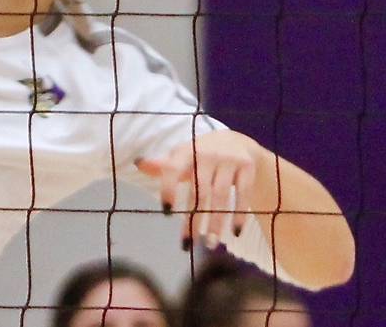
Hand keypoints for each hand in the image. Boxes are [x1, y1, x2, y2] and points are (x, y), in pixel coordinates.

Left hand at [136, 130, 260, 252]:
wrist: (237, 141)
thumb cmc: (201, 155)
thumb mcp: (182, 157)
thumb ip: (163, 165)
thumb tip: (138, 163)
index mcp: (186, 151)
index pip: (173, 169)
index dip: (169, 189)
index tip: (167, 213)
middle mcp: (207, 153)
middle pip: (199, 191)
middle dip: (194, 220)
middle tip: (188, 244)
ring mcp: (229, 159)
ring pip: (221, 196)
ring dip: (215, 222)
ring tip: (210, 243)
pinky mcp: (247, 166)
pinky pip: (243, 194)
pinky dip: (239, 214)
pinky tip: (235, 233)